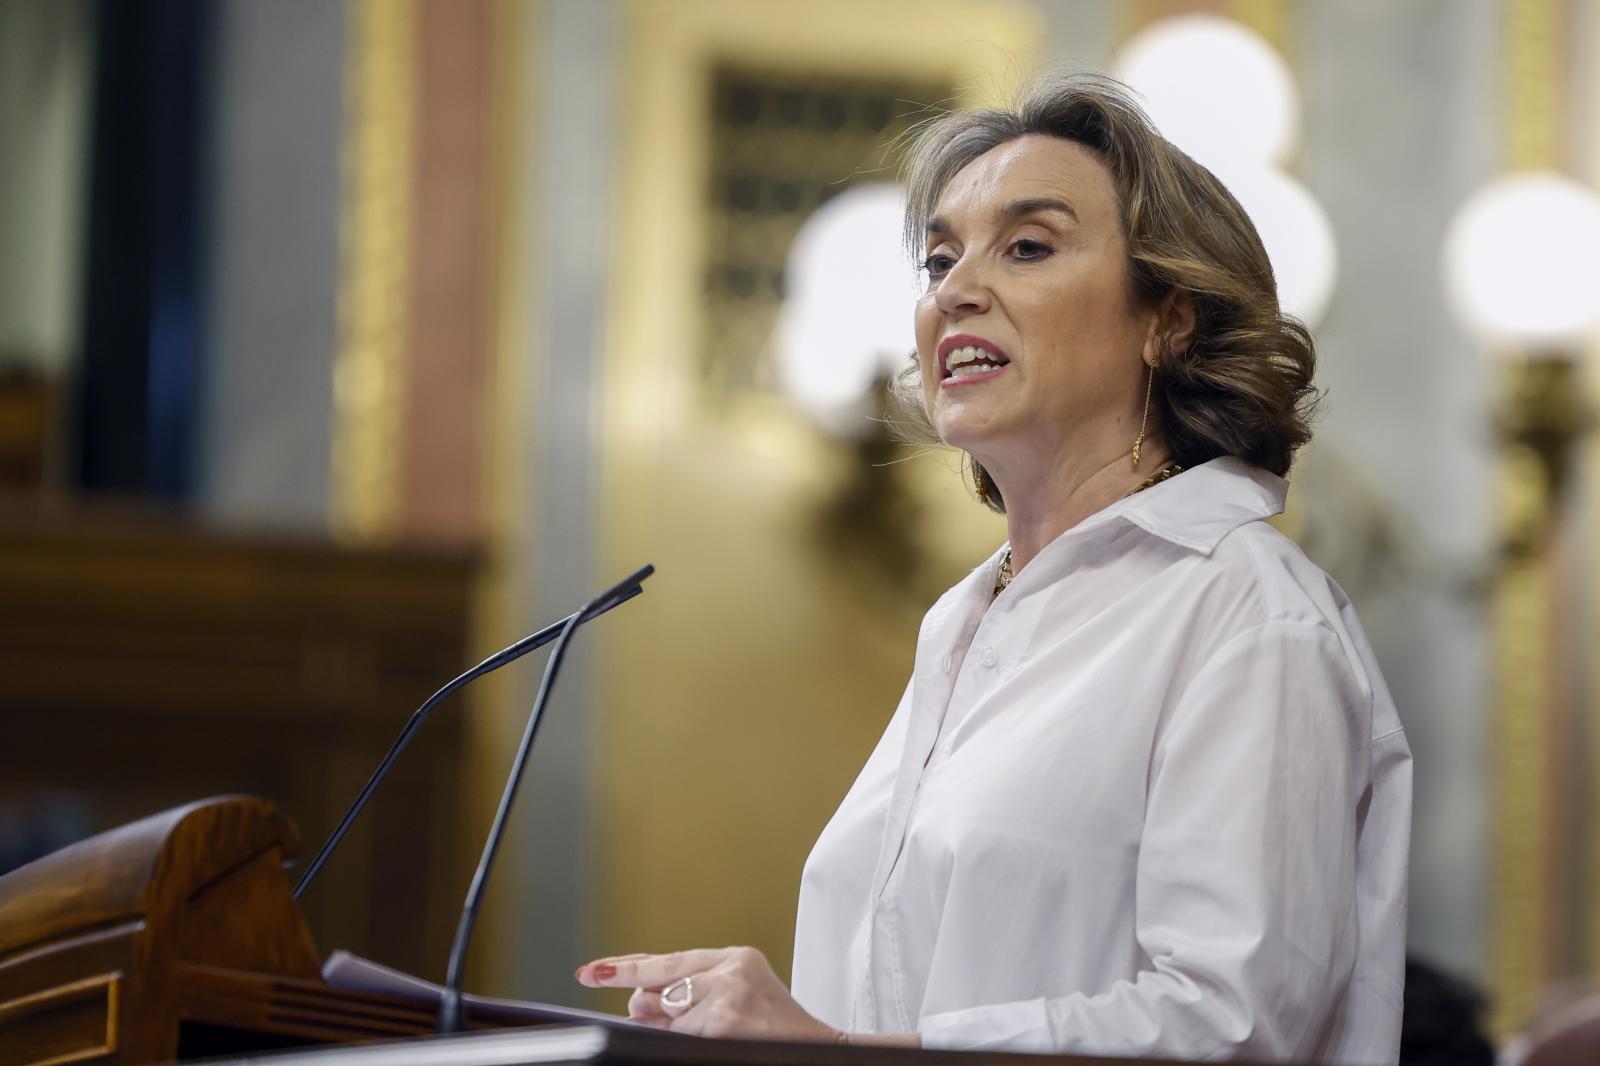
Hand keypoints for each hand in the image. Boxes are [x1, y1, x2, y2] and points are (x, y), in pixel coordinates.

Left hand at [575, 946, 840, 1041]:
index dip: (625, 966)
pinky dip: (685, 1042)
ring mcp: (726, 997)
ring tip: (715, 1032)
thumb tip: (637, 1002)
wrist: (823, 1053)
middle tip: (648, 1017)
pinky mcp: (723, 1023)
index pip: (668, 960)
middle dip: (648, 1009)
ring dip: (674, 1032)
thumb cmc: (780, 1034)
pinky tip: (717, 1039)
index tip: (591, 969)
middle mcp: (730, 970)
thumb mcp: (739, 1000)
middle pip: (661, 987)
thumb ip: (692, 994)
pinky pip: (680, 1036)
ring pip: (668, 1018)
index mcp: (737, 958)